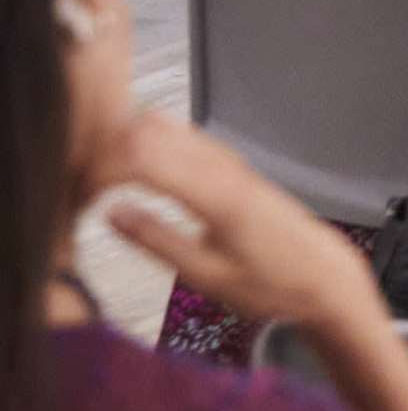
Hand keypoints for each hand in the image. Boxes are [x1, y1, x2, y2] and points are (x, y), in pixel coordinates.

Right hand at [104, 117, 388, 346]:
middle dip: (105, 151)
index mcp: (217, 194)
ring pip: (166, 126)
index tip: (78, 198)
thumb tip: (111, 212)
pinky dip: (151, 146)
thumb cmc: (273, 283)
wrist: (325, 276)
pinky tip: (134, 171)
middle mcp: (225, 169)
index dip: (99, 171)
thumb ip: (157, 241)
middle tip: (81, 188)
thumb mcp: (208, 276)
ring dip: (126, 145)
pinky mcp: (234, 168)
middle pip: (148, 128)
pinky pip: (185, 139)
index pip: (141, 155)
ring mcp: (232, 164)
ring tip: (99, 182)